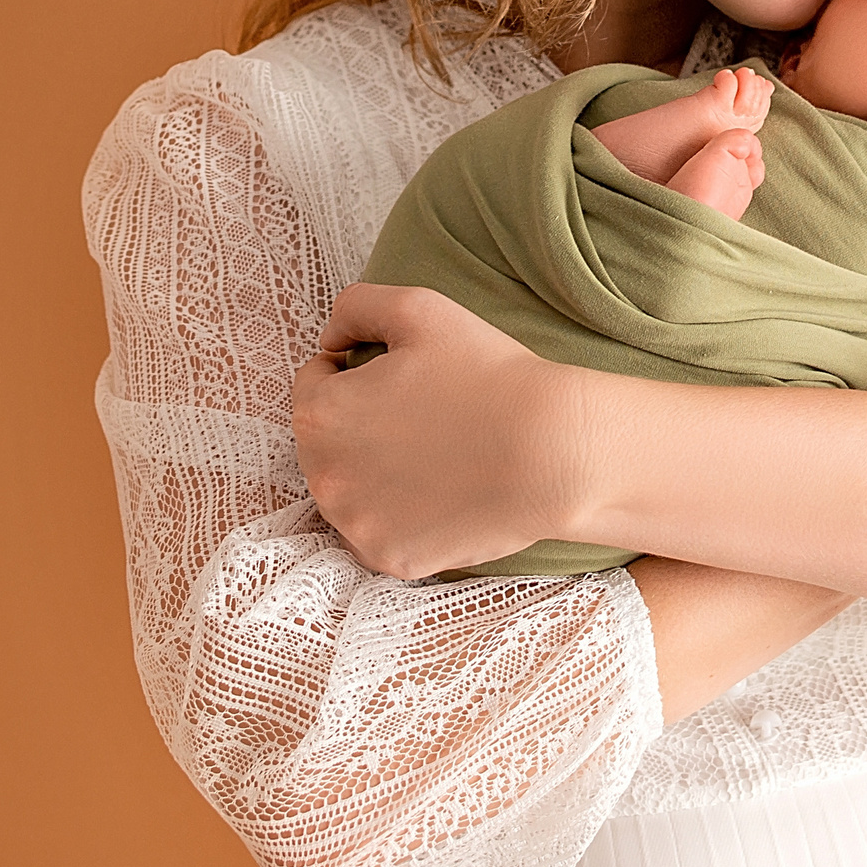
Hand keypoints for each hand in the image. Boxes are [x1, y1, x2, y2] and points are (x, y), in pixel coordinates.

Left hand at [292, 284, 589, 578]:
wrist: (552, 451)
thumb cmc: (487, 375)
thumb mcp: (419, 308)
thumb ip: (355, 306)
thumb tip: (330, 337)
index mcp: (321, 414)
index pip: (313, 383)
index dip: (354, 371)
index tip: (399, 377)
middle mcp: (324, 477)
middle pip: (325, 441)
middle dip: (358, 425)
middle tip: (420, 415)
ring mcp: (355, 525)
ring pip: (348, 490)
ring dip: (373, 472)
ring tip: (431, 454)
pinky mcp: (389, 559)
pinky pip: (378, 532)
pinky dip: (399, 515)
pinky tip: (439, 493)